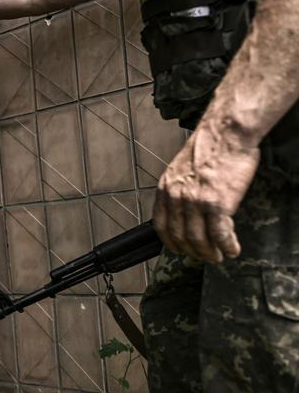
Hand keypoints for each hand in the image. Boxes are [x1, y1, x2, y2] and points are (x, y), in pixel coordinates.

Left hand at [153, 125, 260, 262]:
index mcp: (165, 188)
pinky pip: (220, 234)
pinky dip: (226, 246)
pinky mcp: (217, 203)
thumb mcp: (181, 169)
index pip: (160, 224)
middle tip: (203, 257)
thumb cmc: (209, 148)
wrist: (225, 134)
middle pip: (179, 235)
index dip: (169, 241)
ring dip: (209, 252)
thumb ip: (179, 188)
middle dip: (191, 251)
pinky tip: (232, 250)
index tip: (178, 249)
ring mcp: (195, 201)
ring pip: (198, 238)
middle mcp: (176, 197)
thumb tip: (183, 207)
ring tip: (218, 256)